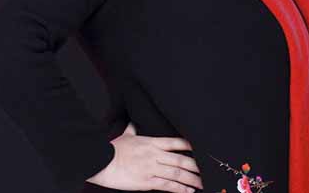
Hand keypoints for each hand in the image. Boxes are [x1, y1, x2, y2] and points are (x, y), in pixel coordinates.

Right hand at [86, 121, 203, 191]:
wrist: (101, 161)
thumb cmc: (112, 149)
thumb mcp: (125, 136)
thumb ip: (132, 130)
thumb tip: (132, 122)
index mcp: (151, 142)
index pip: (175, 142)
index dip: (189, 145)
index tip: (199, 149)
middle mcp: (154, 154)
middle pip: (180, 159)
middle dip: (195, 165)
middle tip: (206, 170)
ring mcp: (151, 168)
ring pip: (176, 173)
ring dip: (191, 179)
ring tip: (201, 183)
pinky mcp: (146, 182)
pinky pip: (167, 185)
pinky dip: (179, 188)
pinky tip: (187, 191)